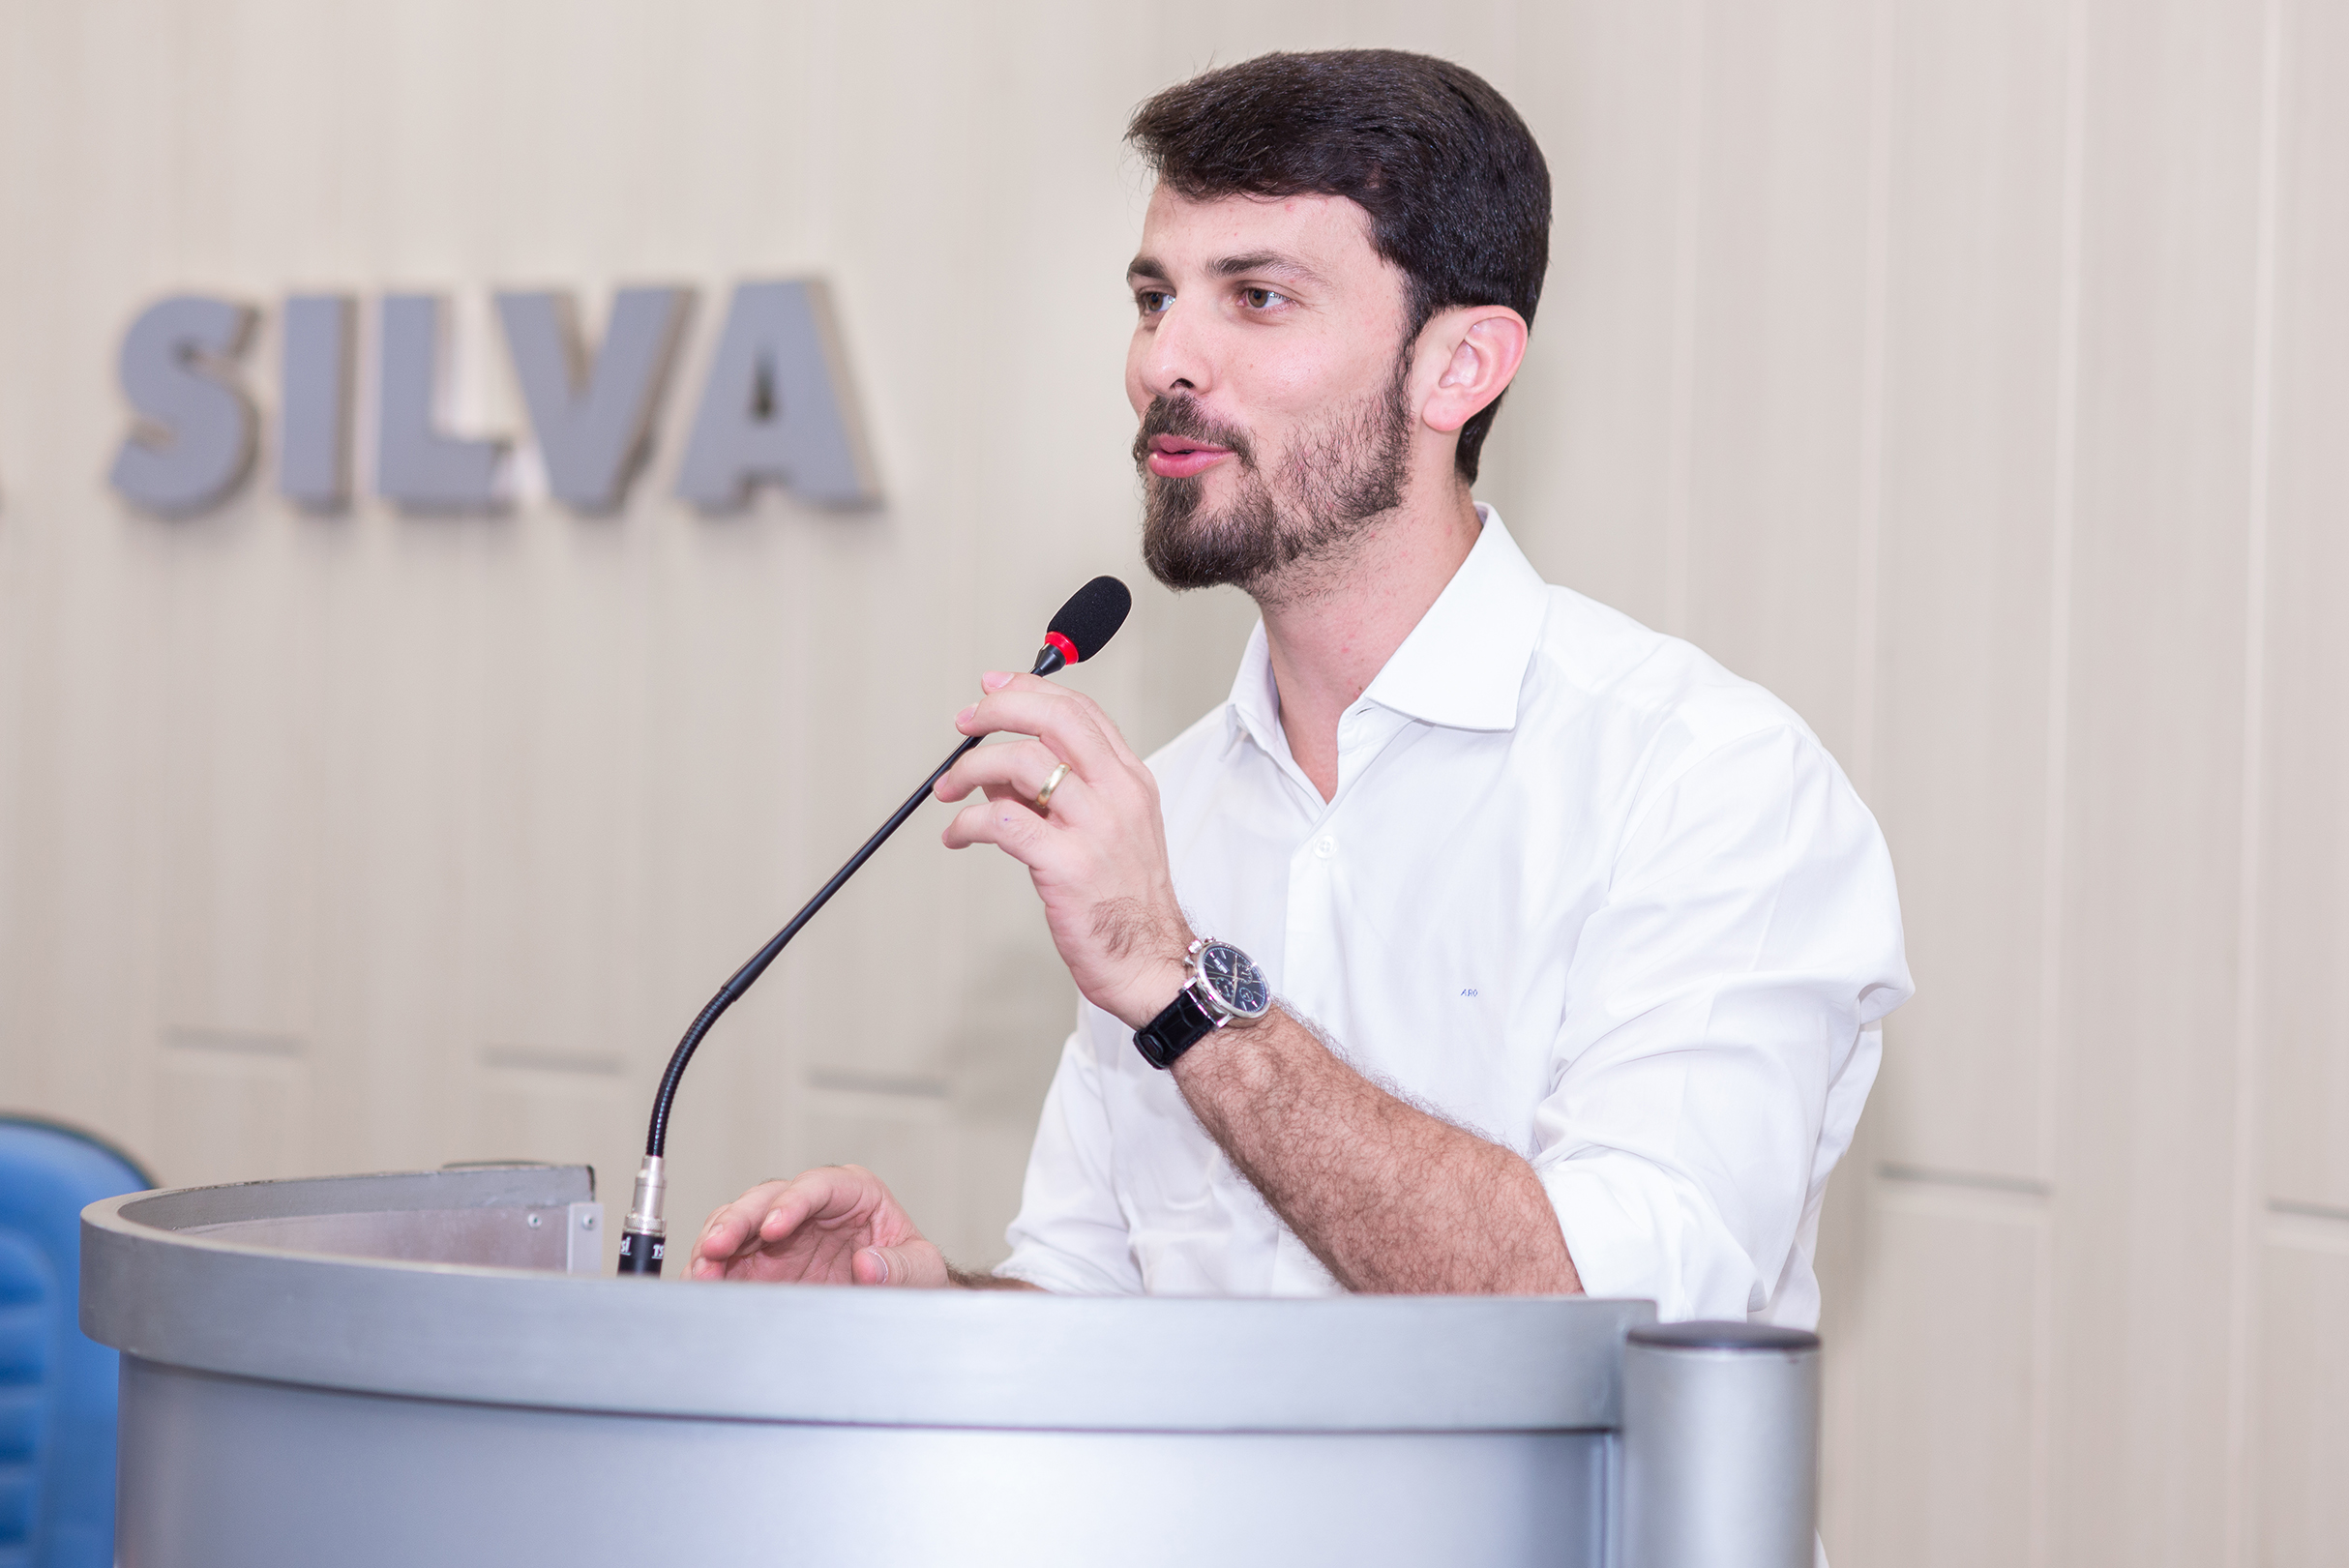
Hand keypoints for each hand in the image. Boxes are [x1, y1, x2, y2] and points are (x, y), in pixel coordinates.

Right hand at [687, 1165, 947, 1285]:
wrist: (901, 1299)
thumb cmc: (912, 1272)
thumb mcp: (922, 1269)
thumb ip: (901, 1266)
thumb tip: (869, 1264)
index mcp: (854, 1192)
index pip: (817, 1186)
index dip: (790, 1204)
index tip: (773, 1229)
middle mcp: (811, 1206)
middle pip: (765, 1199)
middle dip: (737, 1221)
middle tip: (716, 1248)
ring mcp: (781, 1233)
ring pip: (737, 1223)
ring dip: (714, 1244)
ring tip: (701, 1271)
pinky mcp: (762, 1262)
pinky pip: (728, 1258)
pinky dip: (710, 1269)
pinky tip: (700, 1284)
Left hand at [935, 672, 1191, 1027]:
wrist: (1151, 962)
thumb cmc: (1127, 904)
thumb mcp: (1108, 832)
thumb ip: (1059, 794)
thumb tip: (999, 771)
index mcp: (1130, 781)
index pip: (1080, 710)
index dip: (1029, 689)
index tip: (993, 687)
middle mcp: (1117, 795)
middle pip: (1053, 719)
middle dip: (998, 709)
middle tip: (965, 723)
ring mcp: (1094, 828)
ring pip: (1021, 762)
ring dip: (970, 769)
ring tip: (950, 790)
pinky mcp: (1065, 864)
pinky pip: (1002, 820)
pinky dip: (967, 821)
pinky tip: (958, 833)